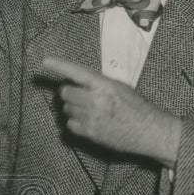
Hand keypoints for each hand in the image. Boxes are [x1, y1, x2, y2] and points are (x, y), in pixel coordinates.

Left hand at [42, 56, 181, 167]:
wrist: (149, 131)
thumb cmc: (136, 107)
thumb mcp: (120, 87)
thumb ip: (99, 84)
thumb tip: (79, 81)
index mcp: (104, 85)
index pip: (76, 72)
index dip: (59, 65)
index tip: (45, 61)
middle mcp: (95, 100)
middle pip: (65, 92)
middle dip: (69, 93)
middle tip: (78, 96)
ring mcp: (91, 117)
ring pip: (66, 109)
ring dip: (72, 108)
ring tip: (88, 110)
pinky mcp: (90, 133)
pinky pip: (70, 125)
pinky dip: (75, 123)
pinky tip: (88, 122)